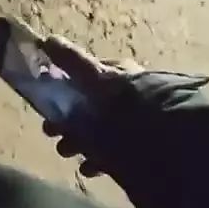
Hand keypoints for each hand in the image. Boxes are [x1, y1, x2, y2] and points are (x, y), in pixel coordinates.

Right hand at [40, 35, 141, 177]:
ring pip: (99, 132)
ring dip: (79, 142)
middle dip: (67, 121)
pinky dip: (98, 161)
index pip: (83, 78)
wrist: (163, 136)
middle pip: (89, 108)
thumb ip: (72, 60)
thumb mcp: (94, 75)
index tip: (45, 106)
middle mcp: (126, 97)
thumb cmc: (125, 101)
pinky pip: (114, 154)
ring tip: (68, 153)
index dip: (62, 91)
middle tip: (52, 133)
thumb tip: (48, 39)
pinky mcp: (140, 148)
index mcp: (116, 75)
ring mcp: (134, 124)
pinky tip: (89, 168)